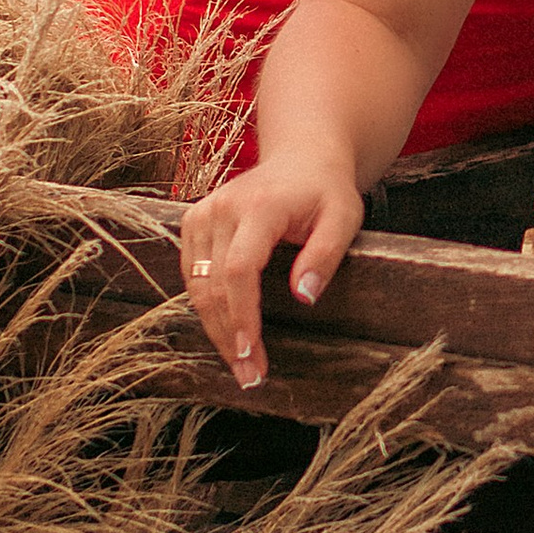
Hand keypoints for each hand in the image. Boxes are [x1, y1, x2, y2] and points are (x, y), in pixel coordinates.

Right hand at [178, 155, 364, 390]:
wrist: (301, 157)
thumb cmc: (325, 190)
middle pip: (213, 283)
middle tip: (250, 375)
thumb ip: (325, 255)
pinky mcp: (194, 220)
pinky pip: (190, 272)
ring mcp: (203, 212)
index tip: (251, 352)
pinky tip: (224, 332)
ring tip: (239, 364)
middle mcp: (223, 207)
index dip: (241, 315)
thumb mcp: (344, 218)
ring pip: (196, 283)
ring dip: (214, 328)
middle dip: (229, 335)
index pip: (240, 268)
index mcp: (260, 206)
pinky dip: (204, 306)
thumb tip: (304, 297)